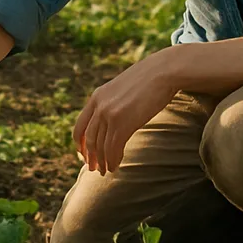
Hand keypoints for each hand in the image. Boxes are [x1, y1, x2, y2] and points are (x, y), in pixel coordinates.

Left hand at [72, 50, 179, 175]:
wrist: (162, 71)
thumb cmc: (148, 80)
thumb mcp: (122, 88)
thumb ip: (112, 102)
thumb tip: (112, 118)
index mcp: (97, 96)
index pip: (80, 125)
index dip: (80, 143)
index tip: (83, 155)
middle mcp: (99, 106)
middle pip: (89, 139)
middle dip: (90, 156)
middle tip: (94, 168)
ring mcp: (110, 114)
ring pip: (101, 146)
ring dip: (102, 161)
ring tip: (106, 171)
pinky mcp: (122, 122)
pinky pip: (113, 148)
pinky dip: (113, 160)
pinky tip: (116, 166)